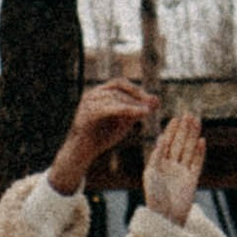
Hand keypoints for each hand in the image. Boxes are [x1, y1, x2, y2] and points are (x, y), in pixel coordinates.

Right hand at [46, 79, 160, 197]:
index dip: (137, 89)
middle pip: (118, 87)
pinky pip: (109, 108)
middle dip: (137, 95)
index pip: (120, 83)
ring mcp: (87, 104)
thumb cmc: (101, 137)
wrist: (80, 153)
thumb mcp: (123, 123)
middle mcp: (92, 95)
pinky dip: (126, 109)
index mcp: (99, 94)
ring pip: (114, 97)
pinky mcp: (87, 114)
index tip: (152, 100)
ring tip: (147, 111)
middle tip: (152, 105)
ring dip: (133, 103)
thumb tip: (157, 101)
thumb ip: (137, 111)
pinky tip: (138, 114)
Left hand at [141, 106, 205, 226]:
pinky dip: (200, 152)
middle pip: (179, 144)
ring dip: (192, 136)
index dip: (171, 131)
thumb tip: (161, 138)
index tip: (175, 119)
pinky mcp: (192, 179)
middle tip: (188, 115)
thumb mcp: (151, 174)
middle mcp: (171, 166)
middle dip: (184, 130)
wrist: (165, 217)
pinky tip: (202, 140)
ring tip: (196, 123)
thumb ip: (157, 156)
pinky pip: (197, 162)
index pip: (167, 143)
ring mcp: (182, 172)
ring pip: (189, 150)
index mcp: (159, 164)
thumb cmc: (154, 197)